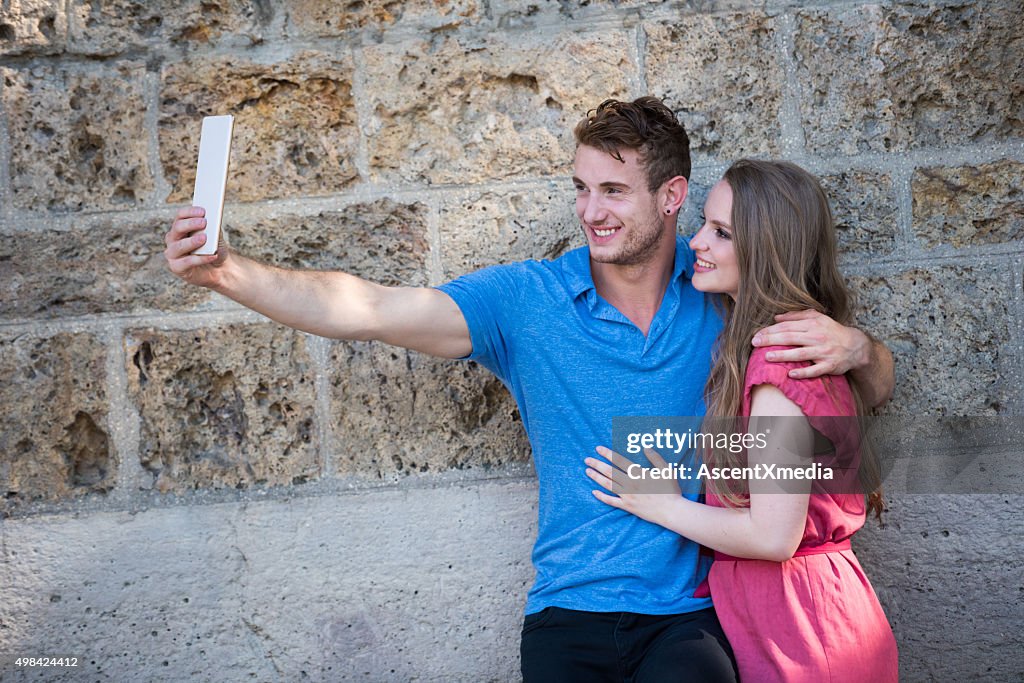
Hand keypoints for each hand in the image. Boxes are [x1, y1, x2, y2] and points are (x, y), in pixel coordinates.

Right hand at [164, 206, 227, 287]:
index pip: (180, 216)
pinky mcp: (176, 267)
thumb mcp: (216, 237)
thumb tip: (213, 220)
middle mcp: (173, 239)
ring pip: (178, 246)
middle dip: (190, 224)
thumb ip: (214, 228)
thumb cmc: (214, 250)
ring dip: (192, 241)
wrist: (219, 269)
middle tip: (203, 222)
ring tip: (204, 239)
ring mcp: (172, 254)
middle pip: (177, 228)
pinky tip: (212, 256)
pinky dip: (201, 258)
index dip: (190, 212)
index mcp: (180, 228)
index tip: (203, 211)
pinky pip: (187, 262)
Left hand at [585, 446, 680, 525]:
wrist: (670, 511)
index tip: (598, 449)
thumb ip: (656, 458)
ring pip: (608, 485)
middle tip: (587, 459)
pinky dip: (602, 497)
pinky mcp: (627, 506)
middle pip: (609, 472)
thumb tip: (646, 448)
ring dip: (596, 477)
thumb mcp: (666, 471)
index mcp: (638, 474)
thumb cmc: (670, 491)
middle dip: (597, 464)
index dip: (608, 454)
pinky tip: (594, 492)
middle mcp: (630, 484)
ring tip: (587, 471)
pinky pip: (611, 501)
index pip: (619, 461)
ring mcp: (627, 496)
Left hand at [752, 309, 869, 378]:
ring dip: (783, 356)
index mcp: (813, 325)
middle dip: (771, 340)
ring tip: (767, 357)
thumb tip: (776, 317)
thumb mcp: (818, 318)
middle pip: (790, 338)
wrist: (855, 345)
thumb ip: (797, 316)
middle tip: (755, 343)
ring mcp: (823, 352)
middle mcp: (817, 337)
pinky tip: (790, 374)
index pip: (787, 326)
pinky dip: (803, 373)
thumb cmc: (831, 331)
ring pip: (800, 354)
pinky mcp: (829, 365)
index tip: (757, 334)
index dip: (771, 330)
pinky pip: (814, 370)